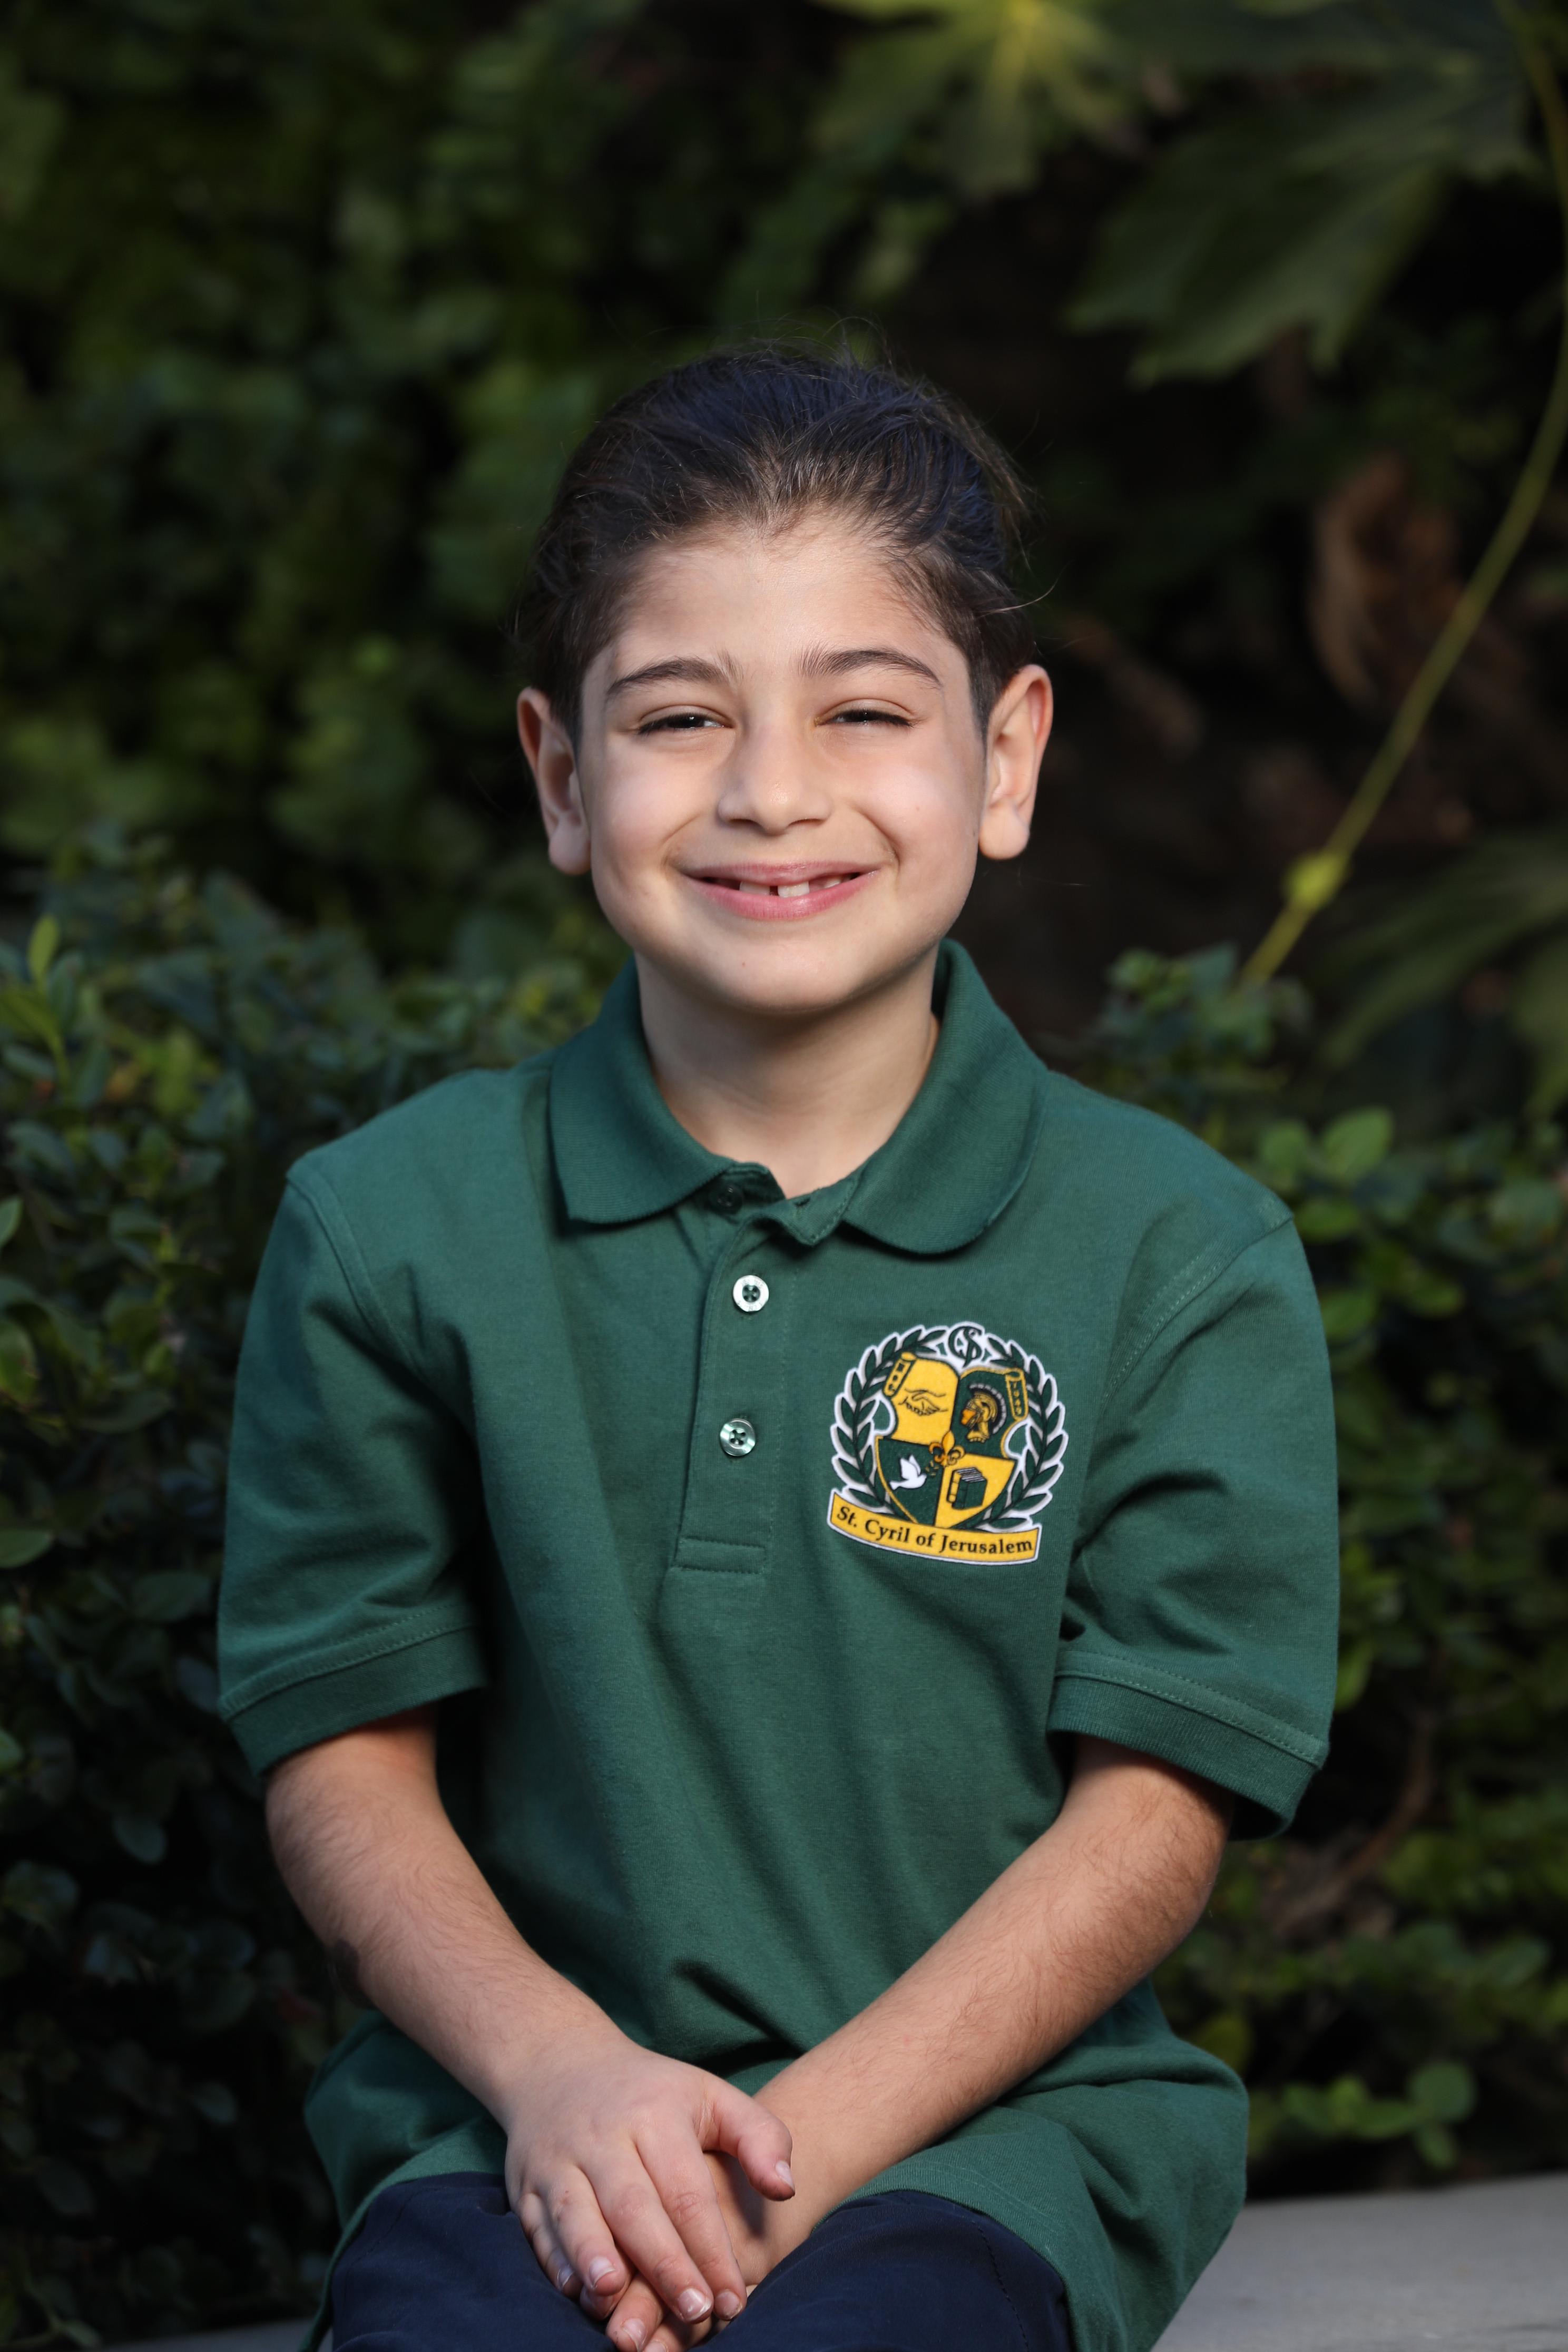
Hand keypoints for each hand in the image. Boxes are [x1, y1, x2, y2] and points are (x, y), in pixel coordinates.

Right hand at [498, 2023, 794, 2339]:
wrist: (557, 2065)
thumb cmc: (651, 2095)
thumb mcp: (710, 2096)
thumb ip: (758, 2137)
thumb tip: (786, 2190)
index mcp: (654, 2115)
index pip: (687, 2189)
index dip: (711, 2247)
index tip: (734, 2298)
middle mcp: (603, 2136)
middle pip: (634, 2206)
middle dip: (665, 2264)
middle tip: (696, 2312)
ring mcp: (558, 2160)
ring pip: (575, 2213)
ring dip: (594, 2257)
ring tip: (616, 2299)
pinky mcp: (523, 2184)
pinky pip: (535, 2226)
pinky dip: (555, 2260)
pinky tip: (577, 2290)